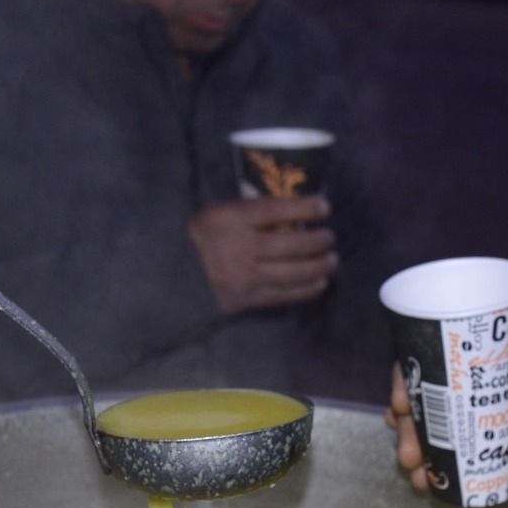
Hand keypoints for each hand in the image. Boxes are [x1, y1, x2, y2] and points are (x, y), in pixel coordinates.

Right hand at [187, 196, 338, 314]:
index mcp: (229, 219)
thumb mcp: (222, 213)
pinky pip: (284, 295)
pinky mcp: (246, 300)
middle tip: (331, 237)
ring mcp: (242, 277)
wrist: (176, 276)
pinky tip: (321, 281)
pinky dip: (307, 289)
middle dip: (317, 240)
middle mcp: (237, 248)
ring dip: (318, 266)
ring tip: (332, 260)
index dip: (303, 208)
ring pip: (291, 272)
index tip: (325, 207)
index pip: (273, 210)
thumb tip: (300, 211)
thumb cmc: (206, 238)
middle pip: (288, 244)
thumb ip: (255, 211)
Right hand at [387, 295, 507, 486]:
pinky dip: (471, 455)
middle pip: (443, 387)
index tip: (399, 407)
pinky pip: (491, 432)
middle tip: (410, 459)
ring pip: (462, 414)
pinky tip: (455, 481)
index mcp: (503, 326)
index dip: (412, 376)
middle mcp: (498, 354)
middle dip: (419, 424)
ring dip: (439, 445)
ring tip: (423, 478)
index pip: (440, 344)